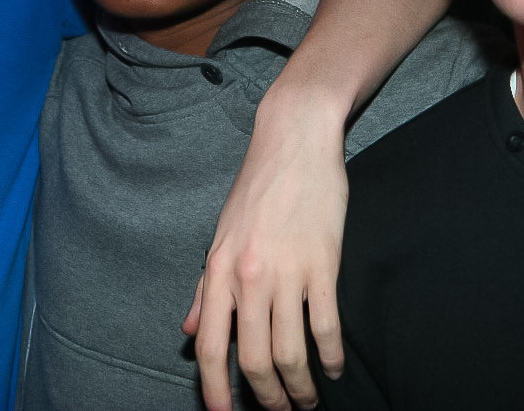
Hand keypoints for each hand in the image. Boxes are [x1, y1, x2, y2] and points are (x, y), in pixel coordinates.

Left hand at [186, 87, 347, 410]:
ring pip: (290, 351)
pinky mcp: (323, 263)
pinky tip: (332, 368)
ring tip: (308, 400)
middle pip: (253, 359)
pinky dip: (329, 356)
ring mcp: (287, 271)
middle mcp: (249, 277)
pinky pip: (325, 325)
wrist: (294, 140)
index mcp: (219, 270)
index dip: (216, 390)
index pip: (211, 346)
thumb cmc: (258, 186)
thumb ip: (207, 288)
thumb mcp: (221, 234)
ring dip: (300, 386)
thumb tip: (191, 329)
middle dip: (267, 397)